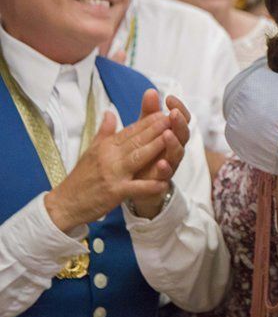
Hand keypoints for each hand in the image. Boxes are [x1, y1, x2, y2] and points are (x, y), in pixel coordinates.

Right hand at [44, 110, 171, 232]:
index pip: (130, 130)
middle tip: (173, 117)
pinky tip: (164, 182)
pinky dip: (149, 186)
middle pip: (136, 140)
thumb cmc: (81, 177)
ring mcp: (112, 174)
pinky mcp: (114, 192)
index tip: (163, 112)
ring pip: (137, 157)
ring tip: (172, 137)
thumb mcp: (91, 150)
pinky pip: (135, 188)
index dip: (147, 121)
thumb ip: (104, 132)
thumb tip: (110, 112)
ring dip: (155, 147)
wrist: (65, 204)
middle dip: (156, 128)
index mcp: (106, 146)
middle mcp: (109, 157)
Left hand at [130, 90, 191, 217]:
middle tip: (173, 113)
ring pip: (178, 153)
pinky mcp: (161, 180)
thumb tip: (151, 91)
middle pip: (183, 133)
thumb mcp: (144, 131)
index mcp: (171, 134)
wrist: (137, 184)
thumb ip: (148, 113)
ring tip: (167, 135)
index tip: (169, 97)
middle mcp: (174, 148)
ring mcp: (170, 164)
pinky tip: (160, 163)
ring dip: (174, 144)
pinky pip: (166, 175)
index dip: (178, 107)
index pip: (181, 118)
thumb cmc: (145, 153)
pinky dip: (164, 168)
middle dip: (179, 123)